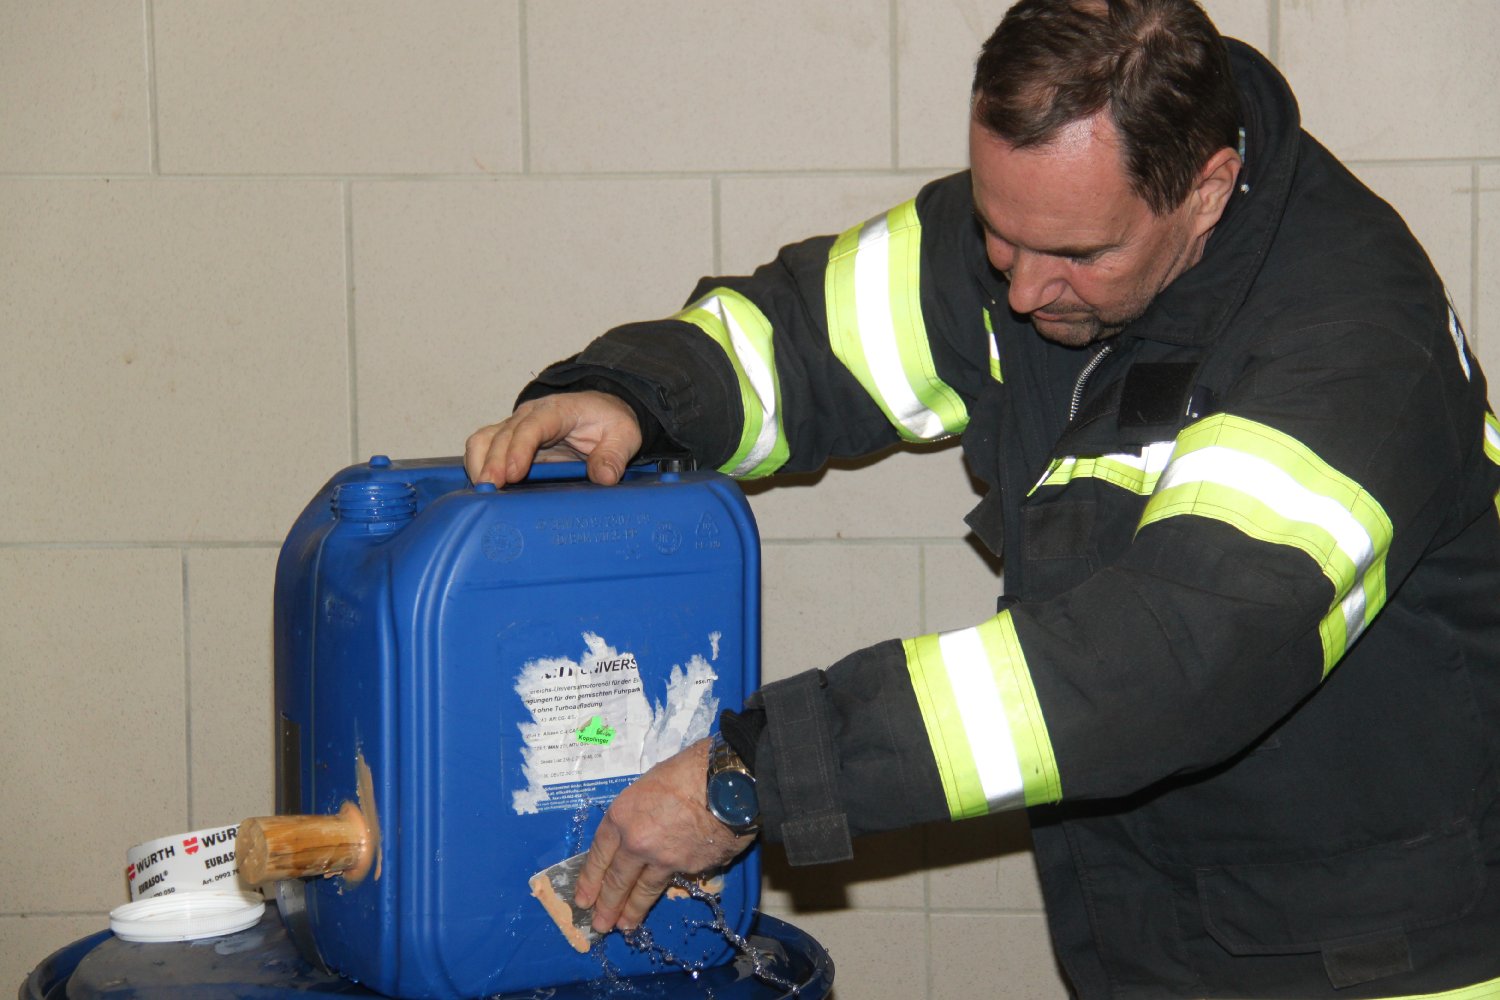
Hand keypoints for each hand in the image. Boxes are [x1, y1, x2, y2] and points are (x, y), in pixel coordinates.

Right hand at [464, 391, 642, 485]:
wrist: (601, 413)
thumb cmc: (609, 422)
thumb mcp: (624, 435)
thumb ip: (614, 455)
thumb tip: (604, 477)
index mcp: (558, 411)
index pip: (533, 425)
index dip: (520, 448)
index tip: (514, 473)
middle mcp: (530, 416)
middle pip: (503, 435)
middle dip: (494, 463)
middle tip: (491, 490)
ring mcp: (516, 429)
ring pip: (485, 439)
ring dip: (479, 464)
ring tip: (482, 492)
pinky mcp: (509, 443)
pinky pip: (483, 449)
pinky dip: (477, 466)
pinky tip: (482, 488)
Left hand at [573, 739, 756, 932]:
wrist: (727, 782)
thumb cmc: (687, 771)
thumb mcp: (648, 784)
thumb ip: (639, 813)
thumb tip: (641, 829)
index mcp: (621, 817)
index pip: (599, 855)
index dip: (590, 879)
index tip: (583, 897)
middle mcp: (636, 843)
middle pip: (617, 880)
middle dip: (606, 905)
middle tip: (599, 925)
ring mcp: (663, 859)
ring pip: (644, 890)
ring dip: (632, 911)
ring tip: (624, 926)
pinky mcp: (690, 869)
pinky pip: (676, 880)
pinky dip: (670, 889)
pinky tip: (662, 899)